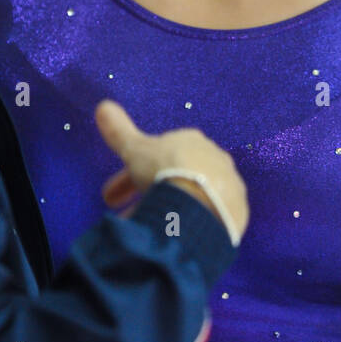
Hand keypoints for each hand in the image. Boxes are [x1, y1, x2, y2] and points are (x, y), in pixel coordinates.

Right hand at [93, 99, 248, 239]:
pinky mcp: (237, 211)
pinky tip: (179, 235)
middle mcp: (214, 158)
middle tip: (124, 219)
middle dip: (148, 196)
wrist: (199, 205)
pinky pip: (211, 216)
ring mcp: (229, 185)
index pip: (157, 156)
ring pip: (192, 198)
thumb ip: (119, 130)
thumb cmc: (165, 171)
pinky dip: (193, 222)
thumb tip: (102, 106)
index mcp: (191, 141)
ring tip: (148, 232)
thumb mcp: (135, 150)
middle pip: (176, 177)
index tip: (111, 197)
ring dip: (170, 211)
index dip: (131, 175)